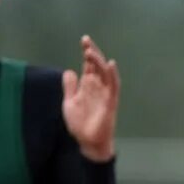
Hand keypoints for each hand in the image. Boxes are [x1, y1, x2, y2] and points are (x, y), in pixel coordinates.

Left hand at [62, 35, 120, 161]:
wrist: (88, 142)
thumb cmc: (80, 124)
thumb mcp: (69, 103)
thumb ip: (70, 87)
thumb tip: (69, 71)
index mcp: (88, 86)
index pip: (89, 65)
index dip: (87, 53)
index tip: (84, 41)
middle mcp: (97, 87)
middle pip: (97, 65)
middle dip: (92, 53)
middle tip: (86, 41)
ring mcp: (105, 93)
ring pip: (104, 72)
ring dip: (98, 61)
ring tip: (90, 51)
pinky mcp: (110, 101)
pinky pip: (113, 85)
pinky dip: (112, 75)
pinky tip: (110, 64)